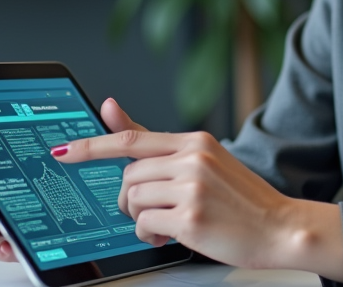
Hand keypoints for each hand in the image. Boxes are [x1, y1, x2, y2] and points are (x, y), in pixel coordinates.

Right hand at [0, 97, 145, 262]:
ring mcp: (27, 220)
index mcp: (32, 166)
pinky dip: (4, 248)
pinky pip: (12, 249)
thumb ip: (116, 131)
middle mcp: (23, 194)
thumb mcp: (123, 153)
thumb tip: (107, 105)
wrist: (143, 204)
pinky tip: (7, 244)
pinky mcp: (38, 244)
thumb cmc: (123, 177)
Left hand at [53, 129, 342, 279]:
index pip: (131, 139)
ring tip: (167, 223)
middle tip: (150, 211)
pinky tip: (172, 235)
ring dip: (141, 219)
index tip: (61, 152)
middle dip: (129, 200)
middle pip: (128, 178)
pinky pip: (144, 226)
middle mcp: (193, 159)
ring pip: (133, 201)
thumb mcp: (203, 160)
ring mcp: (192, 188)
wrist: (281, 227)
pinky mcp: (190, 218)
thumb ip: (154, 141)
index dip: (91, 146)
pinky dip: (150, 236)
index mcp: (195, 141)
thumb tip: (110, 106)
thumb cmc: (241, 198)